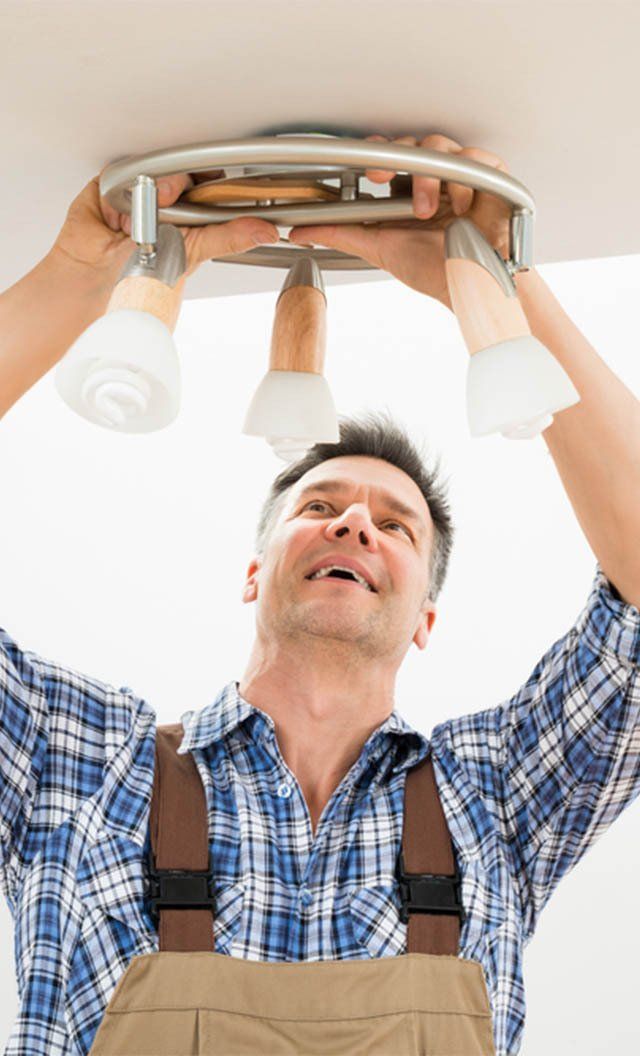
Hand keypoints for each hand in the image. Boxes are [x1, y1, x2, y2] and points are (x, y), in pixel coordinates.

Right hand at [50, 167, 279, 282]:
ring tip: (146, 214)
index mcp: (192, 213)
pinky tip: (122, 211)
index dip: (215, 178)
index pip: (211, 183)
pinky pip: (122, 168)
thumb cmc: (141, 275)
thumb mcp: (193, 252)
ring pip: (156, 166)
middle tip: (172, 201)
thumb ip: (228, 236)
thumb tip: (266, 232)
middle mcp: (168, 199)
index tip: (218, 179)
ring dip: (152, 186)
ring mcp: (140, 190)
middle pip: (184, 169)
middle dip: (180, 182)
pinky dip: (123, 184)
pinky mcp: (112, 183)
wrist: (98, 279)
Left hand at [287, 133, 512, 308]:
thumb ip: (341, 235)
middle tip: (381, 176)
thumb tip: (301, 231)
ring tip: (426, 211)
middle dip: (397, 159)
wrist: (470, 289)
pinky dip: (465, 179)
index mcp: (408, 192)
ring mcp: (462, 179)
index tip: (364, 168)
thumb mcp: (380, 249)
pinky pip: (478, 160)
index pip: (390, 158)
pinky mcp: (492, 182)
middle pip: (413, 147)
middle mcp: (434, 181)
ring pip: (441, 149)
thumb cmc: (435, 270)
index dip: (376, 156)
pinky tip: (459, 207)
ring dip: (428, 178)